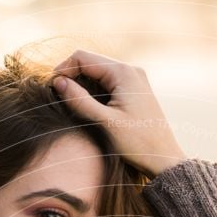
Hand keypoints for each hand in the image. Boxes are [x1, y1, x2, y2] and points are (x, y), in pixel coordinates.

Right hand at [50, 49, 189, 177]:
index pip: (82, 57)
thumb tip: (57, 82)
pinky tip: (88, 109)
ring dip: (82, 86)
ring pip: (98, 73)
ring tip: (72, 106)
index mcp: (123, 73)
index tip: (51, 89)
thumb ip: (80, 101)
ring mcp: (134, 80)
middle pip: (90, 62)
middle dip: (72, 77)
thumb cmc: (138, 143)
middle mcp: (130, 70)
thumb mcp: (105, 123)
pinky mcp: (134, 92)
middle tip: (59, 98)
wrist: (164, 160)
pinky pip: (108, 84)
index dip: (63, 70)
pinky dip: (94, 92)